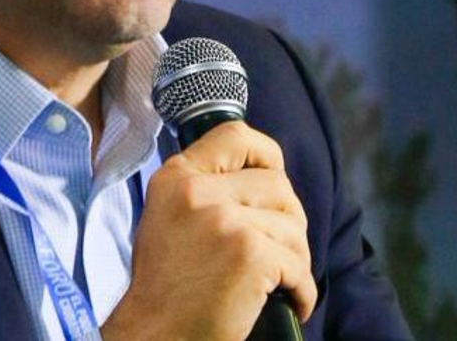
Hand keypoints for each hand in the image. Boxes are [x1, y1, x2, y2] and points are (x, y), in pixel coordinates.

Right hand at [101, 121, 315, 340]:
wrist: (155, 337)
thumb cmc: (166, 287)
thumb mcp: (169, 217)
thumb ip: (204, 189)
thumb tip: (261, 174)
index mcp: (176, 177)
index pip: (236, 135)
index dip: (267, 154)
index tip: (273, 177)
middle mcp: (198, 191)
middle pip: (277, 185)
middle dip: (289, 220)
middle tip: (278, 251)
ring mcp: (224, 220)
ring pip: (294, 227)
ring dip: (296, 260)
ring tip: (277, 283)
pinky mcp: (250, 253)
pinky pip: (300, 266)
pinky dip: (301, 291)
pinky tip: (287, 302)